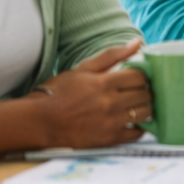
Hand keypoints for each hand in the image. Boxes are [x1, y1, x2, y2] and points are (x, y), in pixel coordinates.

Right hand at [30, 40, 152, 148]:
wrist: (39, 123)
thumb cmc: (57, 94)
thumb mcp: (81, 70)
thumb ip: (111, 55)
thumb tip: (137, 43)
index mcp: (104, 83)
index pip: (139, 76)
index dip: (141, 76)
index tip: (136, 78)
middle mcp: (110, 103)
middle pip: (145, 94)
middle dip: (144, 91)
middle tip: (137, 92)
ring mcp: (111, 122)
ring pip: (145, 113)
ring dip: (145, 108)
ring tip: (136, 106)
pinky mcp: (109, 139)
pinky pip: (137, 133)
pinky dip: (139, 127)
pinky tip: (131, 122)